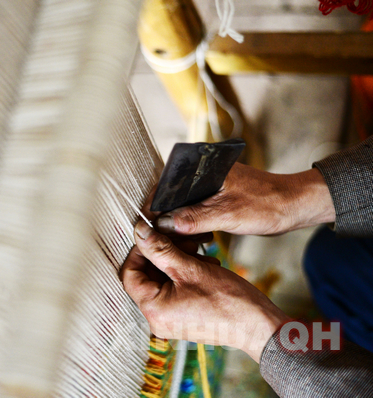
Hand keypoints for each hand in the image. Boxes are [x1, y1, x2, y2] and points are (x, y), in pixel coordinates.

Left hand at [120, 219, 289, 361]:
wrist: (257, 325)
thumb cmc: (227, 301)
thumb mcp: (190, 268)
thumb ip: (160, 249)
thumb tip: (139, 232)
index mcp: (153, 309)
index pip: (130, 273)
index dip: (139, 251)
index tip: (154, 235)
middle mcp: (157, 319)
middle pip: (147, 276)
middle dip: (164, 254)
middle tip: (183, 242)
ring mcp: (170, 319)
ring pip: (163, 279)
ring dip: (178, 261)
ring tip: (199, 255)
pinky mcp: (183, 316)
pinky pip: (175, 289)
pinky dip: (186, 274)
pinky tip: (206, 266)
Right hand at [156, 163, 335, 235]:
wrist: (294, 206)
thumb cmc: (267, 204)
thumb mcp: (227, 214)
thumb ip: (195, 218)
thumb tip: (164, 224)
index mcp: (204, 166)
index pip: (167, 183)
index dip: (155, 204)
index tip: (149, 224)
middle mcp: (203, 173)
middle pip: (172, 194)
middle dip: (165, 215)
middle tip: (161, 236)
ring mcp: (209, 186)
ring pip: (183, 204)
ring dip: (178, 222)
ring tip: (176, 239)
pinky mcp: (216, 197)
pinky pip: (196, 210)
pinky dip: (191, 223)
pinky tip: (193, 237)